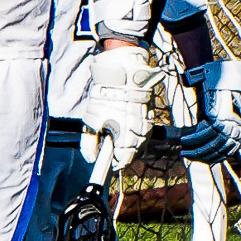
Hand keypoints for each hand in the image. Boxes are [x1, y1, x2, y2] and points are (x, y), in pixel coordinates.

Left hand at [80, 45, 164, 169]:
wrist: (123, 76)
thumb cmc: (105, 98)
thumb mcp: (90, 122)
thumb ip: (89, 144)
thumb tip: (92, 159)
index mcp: (125, 136)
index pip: (123, 161)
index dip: (114, 164)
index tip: (108, 164)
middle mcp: (139, 133)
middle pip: (133, 153)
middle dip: (121, 153)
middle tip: (111, 148)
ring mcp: (147, 124)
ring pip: (140, 143)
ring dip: (130, 144)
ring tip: (118, 135)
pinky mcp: (151, 116)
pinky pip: (145, 132)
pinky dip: (136, 134)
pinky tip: (127, 127)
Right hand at [179, 59, 240, 162]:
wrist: (219, 82)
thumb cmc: (219, 100)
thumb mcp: (221, 119)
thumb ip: (218, 133)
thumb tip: (209, 147)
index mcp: (239, 132)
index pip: (226, 153)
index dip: (211, 158)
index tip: (199, 160)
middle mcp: (235, 130)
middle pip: (216, 150)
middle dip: (200, 155)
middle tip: (187, 156)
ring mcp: (227, 125)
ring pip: (209, 144)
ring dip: (194, 149)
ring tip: (184, 150)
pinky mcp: (217, 119)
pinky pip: (203, 134)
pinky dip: (192, 139)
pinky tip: (184, 141)